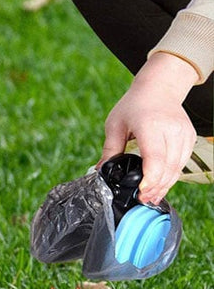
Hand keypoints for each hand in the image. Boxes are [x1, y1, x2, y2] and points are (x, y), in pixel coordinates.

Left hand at [98, 53, 198, 204]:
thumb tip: (99, 171)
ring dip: (165, 185)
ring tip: (150, 197)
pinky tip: (160, 185)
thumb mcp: (114, 125)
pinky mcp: (189, 138)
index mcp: (150, 125)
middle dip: (155, 187)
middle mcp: (171, 130)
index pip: (155, 157)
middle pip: (168, 167)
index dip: (150, 178)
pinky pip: (182, 162)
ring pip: (177, 168)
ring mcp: (183, 134)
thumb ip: (109, 150)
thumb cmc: (133, 106)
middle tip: (142, 200)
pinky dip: (172, 176)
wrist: (158, 88)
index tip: (142, 192)